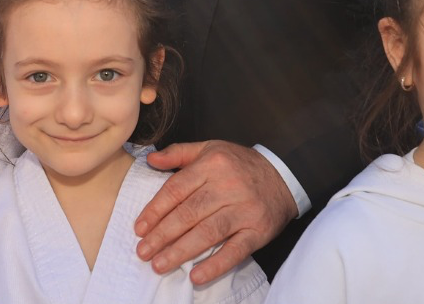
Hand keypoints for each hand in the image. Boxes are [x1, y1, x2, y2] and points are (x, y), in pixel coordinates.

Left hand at [135, 141, 295, 284]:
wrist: (284, 175)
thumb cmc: (240, 164)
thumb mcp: (210, 148)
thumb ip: (179, 153)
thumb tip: (150, 158)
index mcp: (212, 165)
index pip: (176, 190)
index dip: (155, 210)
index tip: (139, 228)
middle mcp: (227, 187)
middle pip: (189, 214)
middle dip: (162, 235)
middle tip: (143, 252)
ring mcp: (244, 210)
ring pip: (208, 233)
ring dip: (181, 251)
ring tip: (159, 264)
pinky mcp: (258, 231)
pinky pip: (235, 250)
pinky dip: (216, 264)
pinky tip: (196, 276)